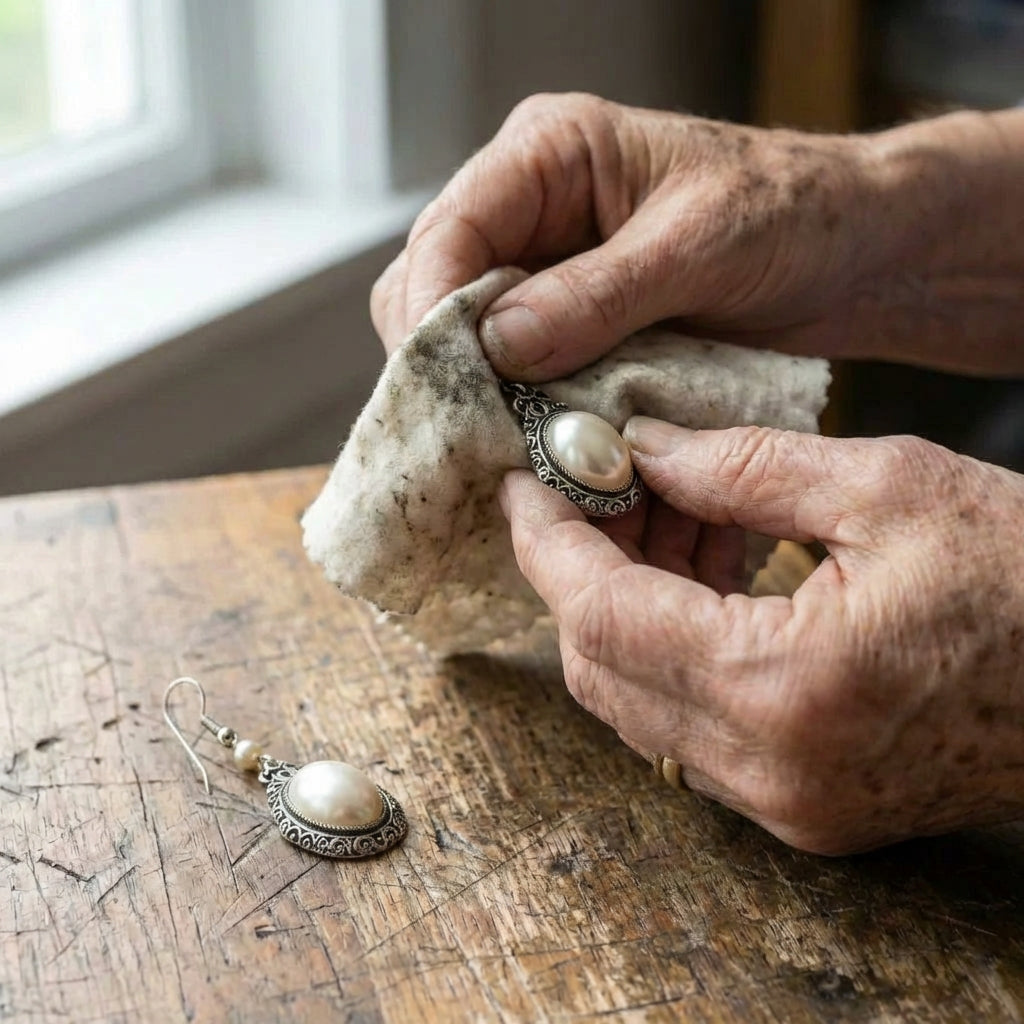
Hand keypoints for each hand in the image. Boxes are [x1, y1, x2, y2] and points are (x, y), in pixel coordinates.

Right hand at [373, 94, 1023, 378]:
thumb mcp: (698, 245)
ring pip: (466, 337)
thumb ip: (597, 294)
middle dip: (444, 362)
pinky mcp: (571, 322)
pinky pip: (514, 368)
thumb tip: (499, 344)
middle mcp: (532, 209)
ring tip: (499, 448)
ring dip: (479, 393)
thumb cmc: (792, 214)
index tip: (442, 386)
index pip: (449, 230)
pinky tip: (531, 442)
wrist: (852, 253)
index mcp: (550, 154)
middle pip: (437, 288)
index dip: (432, 311)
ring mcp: (547, 269)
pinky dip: (517, 408)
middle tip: (468, 433)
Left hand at [499, 418, 1023, 853]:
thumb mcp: (891, 487)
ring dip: (624, 605)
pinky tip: (704, 571)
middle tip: (595, 487)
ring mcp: (787, 805)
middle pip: (602, 669)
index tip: (521, 486)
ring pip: (637, 703)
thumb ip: (744, 466)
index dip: (546, 544)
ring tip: (663, 514)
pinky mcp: (804, 807)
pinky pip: (689, 726)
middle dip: (578, 570)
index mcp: (788, 689)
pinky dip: (671, 647)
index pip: (602, 618)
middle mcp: (772, 770)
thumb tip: (642, 448)